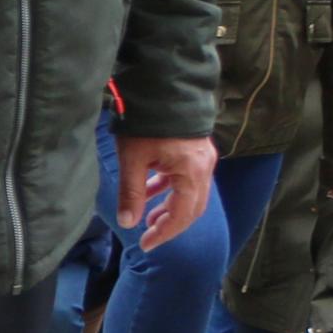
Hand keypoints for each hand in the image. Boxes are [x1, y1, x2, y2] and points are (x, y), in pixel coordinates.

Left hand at [114, 132, 216, 248]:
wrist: (162, 86)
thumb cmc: (146, 122)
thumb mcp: (133, 159)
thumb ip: (131, 192)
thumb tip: (128, 222)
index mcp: (193, 172)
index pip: (183, 215)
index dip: (165, 233)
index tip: (146, 245)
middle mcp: (204, 167)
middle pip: (192, 207)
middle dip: (170, 224)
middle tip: (148, 237)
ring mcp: (202, 157)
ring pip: (189, 193)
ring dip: (169, 206)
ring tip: (148, 219)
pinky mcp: (194, 149)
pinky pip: (185, 177)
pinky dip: (169, 188)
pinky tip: (151, 192)